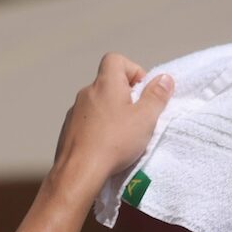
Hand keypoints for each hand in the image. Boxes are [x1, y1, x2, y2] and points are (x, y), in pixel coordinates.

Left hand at [51, 53, 173, 190]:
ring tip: (122, 136)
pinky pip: (86, 122)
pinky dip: (98, 128)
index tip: (142, 92)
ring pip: (97, 104)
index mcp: (105, 84)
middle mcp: (86, 93)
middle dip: (125, 96)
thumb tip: (164, 79)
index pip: (116, 60)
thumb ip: (157, 96)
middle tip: (137, 117)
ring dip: (111, 114)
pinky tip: (106, 147)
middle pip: (108, 83)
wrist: (79, 171)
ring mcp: (74, 112)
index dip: (133, 70)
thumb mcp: (146, 118)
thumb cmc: (114, 142)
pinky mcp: (68, 131)